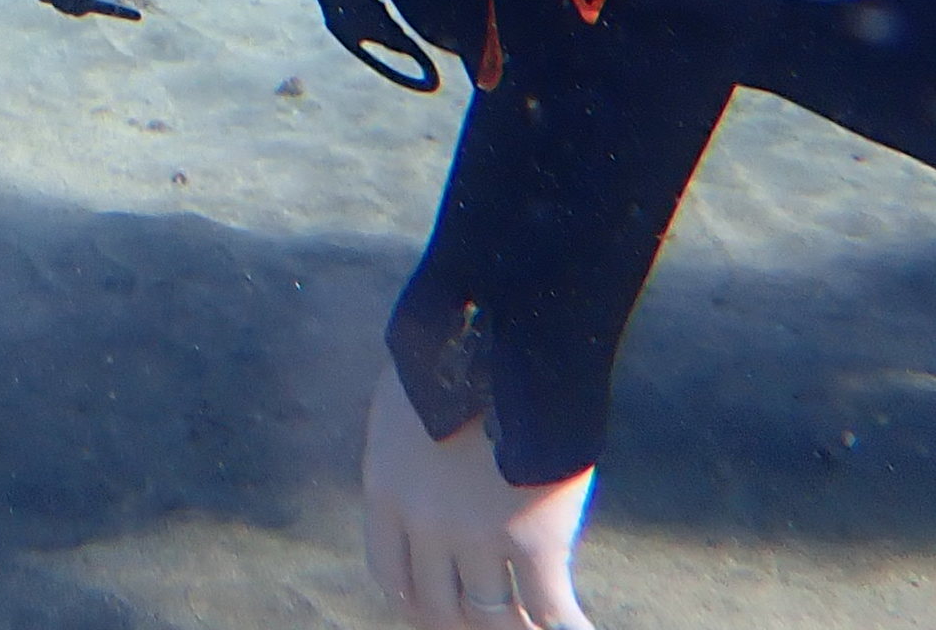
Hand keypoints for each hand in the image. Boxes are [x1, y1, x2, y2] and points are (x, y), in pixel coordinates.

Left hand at [360, 361, 595, 628]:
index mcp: (386, 489)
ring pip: (492, 616)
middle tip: (487, 625)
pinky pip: (550, 611)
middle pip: (439, 606)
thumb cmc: (462, 353)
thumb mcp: (412, 403)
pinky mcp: (534, 541)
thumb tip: (426, 475)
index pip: (391, 575)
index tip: (434, 613)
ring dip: (512, 626)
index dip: (415, 604)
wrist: (506, 334)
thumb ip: (412, 452)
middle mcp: (424, 524)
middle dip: (463, 623)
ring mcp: (477, 537)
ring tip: (530, 625)